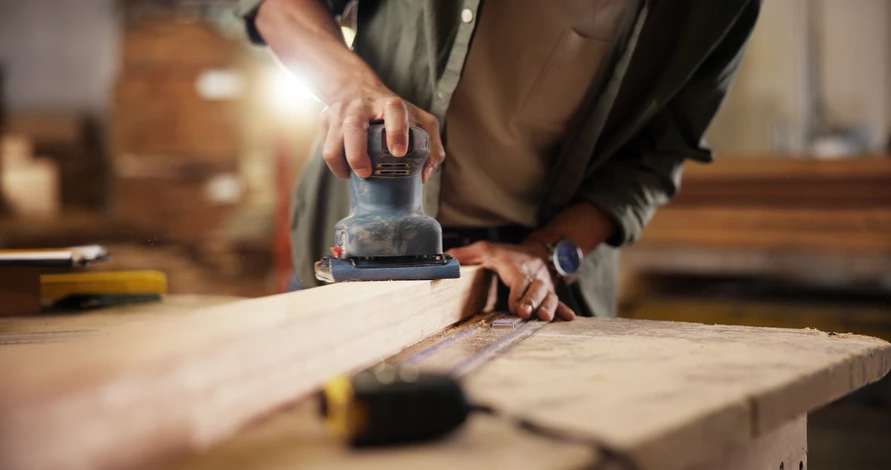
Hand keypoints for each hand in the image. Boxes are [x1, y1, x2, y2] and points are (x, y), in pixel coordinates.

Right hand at [319, 83, 445, 182]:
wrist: (356, 88)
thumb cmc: (393, 112)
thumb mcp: (420, 121)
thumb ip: (432, 146)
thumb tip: (424, 175)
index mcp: (390, 104)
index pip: (394, 111)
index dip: (397, 132)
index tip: (399, 153)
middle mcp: (362, 105)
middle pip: (353, 127)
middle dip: (357, 154)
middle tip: (366, 173)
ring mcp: (340, 111)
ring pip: (333, 142)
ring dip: (341, 164)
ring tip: (353, 175)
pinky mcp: (325, 119)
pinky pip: (325, 147)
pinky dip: (335, 164)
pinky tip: (346, 169)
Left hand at [446, 242, 575, 321]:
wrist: (538, 250)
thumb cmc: (508, 254)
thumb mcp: (487, 249)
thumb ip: (468, 254)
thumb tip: (447, 256)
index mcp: (518, 266)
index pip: (519, 280)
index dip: (517, 294)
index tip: (515, 307)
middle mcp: (534, 276)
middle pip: (536, 288)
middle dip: (532, 301)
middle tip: (527, 313)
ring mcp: (545, 285)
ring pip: (549, 295)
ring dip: (549, 306)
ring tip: (545, 317)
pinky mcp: (551, 293)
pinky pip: (559, 301)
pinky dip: (564, 310)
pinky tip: (569, 318)